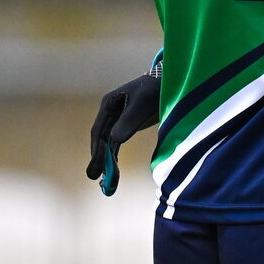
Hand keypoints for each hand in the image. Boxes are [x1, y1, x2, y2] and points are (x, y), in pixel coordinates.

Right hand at [87, 51, 161, 195]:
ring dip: (105, 161)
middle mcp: (109, 113)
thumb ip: (130, 120)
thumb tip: (114, 140)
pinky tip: (112, 171)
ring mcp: (117, 120)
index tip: (98, 164)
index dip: (97, 148)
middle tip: (93, 177)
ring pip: (107, 143)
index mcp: (109, 104)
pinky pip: (116, 144)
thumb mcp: (143, 103)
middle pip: (101, 139)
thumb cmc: (156, 88)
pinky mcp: (126, 126)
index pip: (99, 129)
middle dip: (98, 158)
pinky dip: (113, 157)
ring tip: (104, 181)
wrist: (169, 82)